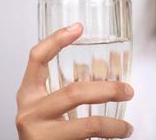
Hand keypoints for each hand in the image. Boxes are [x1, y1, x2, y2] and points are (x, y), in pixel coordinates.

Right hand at [16, 23, 133, 139]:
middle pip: (73, 92)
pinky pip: (90, 139)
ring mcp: (39, 133)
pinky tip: (118, 135)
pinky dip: (110, 136)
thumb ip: (66, 91)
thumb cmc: (45, 131)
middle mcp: (29, 111)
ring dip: (115, 125)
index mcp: (28, 93)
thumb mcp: (48, 106)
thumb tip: (106, 79)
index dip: (56, 40)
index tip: (78, 27)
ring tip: (127, 127)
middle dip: (108, 90)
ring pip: (88, 124)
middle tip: (127, 90)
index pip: (37, 58)